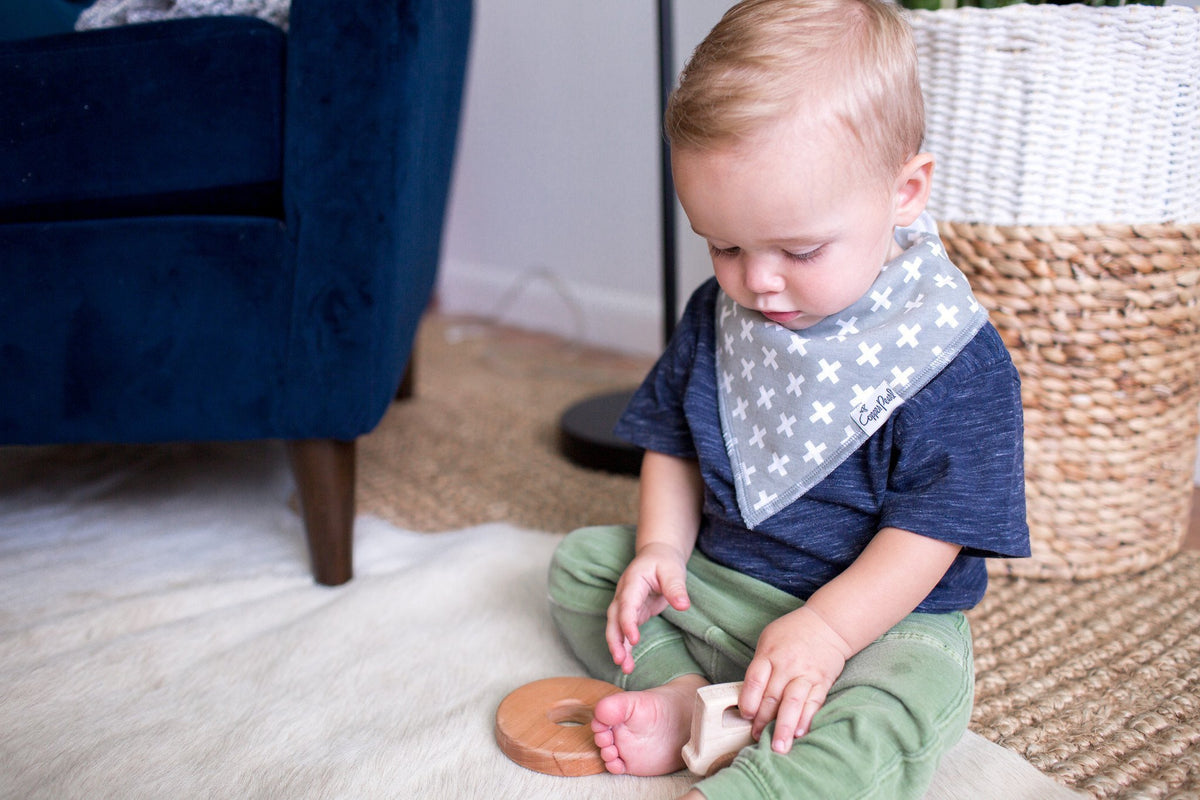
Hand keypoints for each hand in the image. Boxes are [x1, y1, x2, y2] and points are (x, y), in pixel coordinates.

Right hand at [605, 542, 690, 673]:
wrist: (657, 555)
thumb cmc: (664, 561)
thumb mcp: (673, 570)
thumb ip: (676, 587)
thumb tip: (683, 605)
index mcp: (632, 582)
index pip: (626, 604)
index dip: (627, 622)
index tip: (634, 639)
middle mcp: (624, 594)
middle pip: (614, 618)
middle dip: (615, 640)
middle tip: (620, 660)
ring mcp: (626, 604)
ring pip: (616, 627)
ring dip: (618, 647)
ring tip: (625, 668)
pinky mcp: (632, 613)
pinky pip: (625, 631)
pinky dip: (625, 646)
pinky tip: (628, 663)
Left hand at [738, 606, 852, 752]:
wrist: (827, 624)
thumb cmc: (792, 633)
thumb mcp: (768, 640)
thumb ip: (760, 667)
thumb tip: (749, 696)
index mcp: (769, 654)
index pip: (755, 680)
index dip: (749, 700)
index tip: (745, 715)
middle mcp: (787, 665)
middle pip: (772, 696)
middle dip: (763, 721)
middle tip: (756, 738)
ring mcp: (806, 674)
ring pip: (793, 703)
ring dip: (784, 727)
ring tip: (779, 746)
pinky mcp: (822, 682)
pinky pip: (813, 703)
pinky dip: (806, 719)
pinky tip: (800, 733)